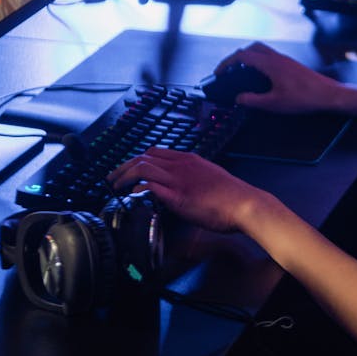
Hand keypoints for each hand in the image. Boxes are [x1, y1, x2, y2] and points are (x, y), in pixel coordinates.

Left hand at [109, 148, 258, 232]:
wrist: (245, 203)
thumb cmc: (231, 195)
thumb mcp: (209, 177)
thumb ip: (191, 177)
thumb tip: (178, 186)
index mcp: (188, 159)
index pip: (154, 152)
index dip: (136, 160)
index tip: (126, 170)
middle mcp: (181, 165)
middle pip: (143, 157)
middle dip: (123, 166)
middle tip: (112, 177)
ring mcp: (179, 179)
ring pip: (143, 167)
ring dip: (124, 176)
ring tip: (114, 185)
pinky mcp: (179, 196)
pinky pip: (152, 186)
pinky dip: (138, 187)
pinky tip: (132, 193)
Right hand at [214, 41, 347, 113]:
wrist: (328, 95)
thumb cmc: (305, 97)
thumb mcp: (274, 104)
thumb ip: (253, 101)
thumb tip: (239, 98)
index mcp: (270, 64)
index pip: (242, 56)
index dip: (227, 62)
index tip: (220, 71)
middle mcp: (277, 58)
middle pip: (252, 48)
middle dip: (237, 56)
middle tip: (229, 69)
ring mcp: (285, 60)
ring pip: (262, 51)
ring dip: (249, 57)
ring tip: (242, 72)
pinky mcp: (291, 65)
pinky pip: (270, 57)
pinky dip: (260, 62)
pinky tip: (261, 76)